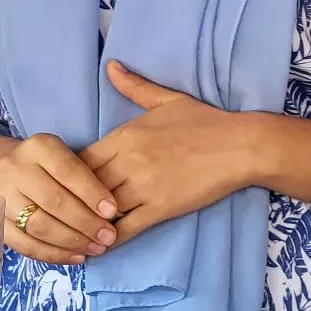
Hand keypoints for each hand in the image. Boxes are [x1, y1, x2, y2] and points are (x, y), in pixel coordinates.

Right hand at [0, 133, 119, 265]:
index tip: (112, 211)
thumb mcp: (65, 158)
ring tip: (96, 248)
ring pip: (39, 226)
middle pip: (54, 201)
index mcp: (39, 147)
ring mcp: (1, 196)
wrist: (2, 171)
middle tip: (107, 237)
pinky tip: (75, 257)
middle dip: (85, 223)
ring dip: (71, 242)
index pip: (68, 171)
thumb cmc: (47, 166)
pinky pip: (25, 244)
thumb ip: (85, 178)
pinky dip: (53, 254)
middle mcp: (15, 169)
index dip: (91, 193)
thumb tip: (109, 212)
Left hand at [82, 62, 262, 244]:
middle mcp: (129, 160)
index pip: (81, 159)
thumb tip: (111, 66)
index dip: (72, 175)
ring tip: (80, 230)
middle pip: (85, 185)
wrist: (241, 146)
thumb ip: (135, 87)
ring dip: (89, 220)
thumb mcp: (168, 100)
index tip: (69, 184)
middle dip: (75, 199)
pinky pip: (125, 228)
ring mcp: (144, 186)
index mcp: (126, 134)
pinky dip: (110, 237)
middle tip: (68, 211)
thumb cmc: (206, 122)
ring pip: (100, 208)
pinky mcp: (160, 208)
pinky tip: (101, 243)